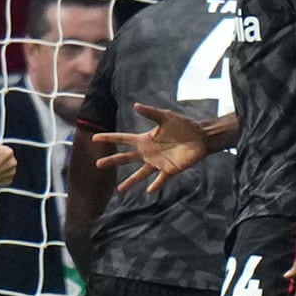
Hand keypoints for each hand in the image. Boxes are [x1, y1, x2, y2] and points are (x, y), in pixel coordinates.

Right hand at [96, 103, 213, 196]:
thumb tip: (136, 105)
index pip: (123, 139)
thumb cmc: (183, 125)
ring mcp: (158, 162)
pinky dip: (155, 185)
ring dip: (130, 182)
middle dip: (112, 161)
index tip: (95, 138)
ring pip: (140, 174)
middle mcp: (148, 152)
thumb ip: (151, 112)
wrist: (200, 137)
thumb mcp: (166, 117)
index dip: (109, 138)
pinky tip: (149, 190)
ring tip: (119, 190)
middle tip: (98, 164)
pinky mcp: (169, 170)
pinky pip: (160, 179)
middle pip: (126, 158)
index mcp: (145, 139)